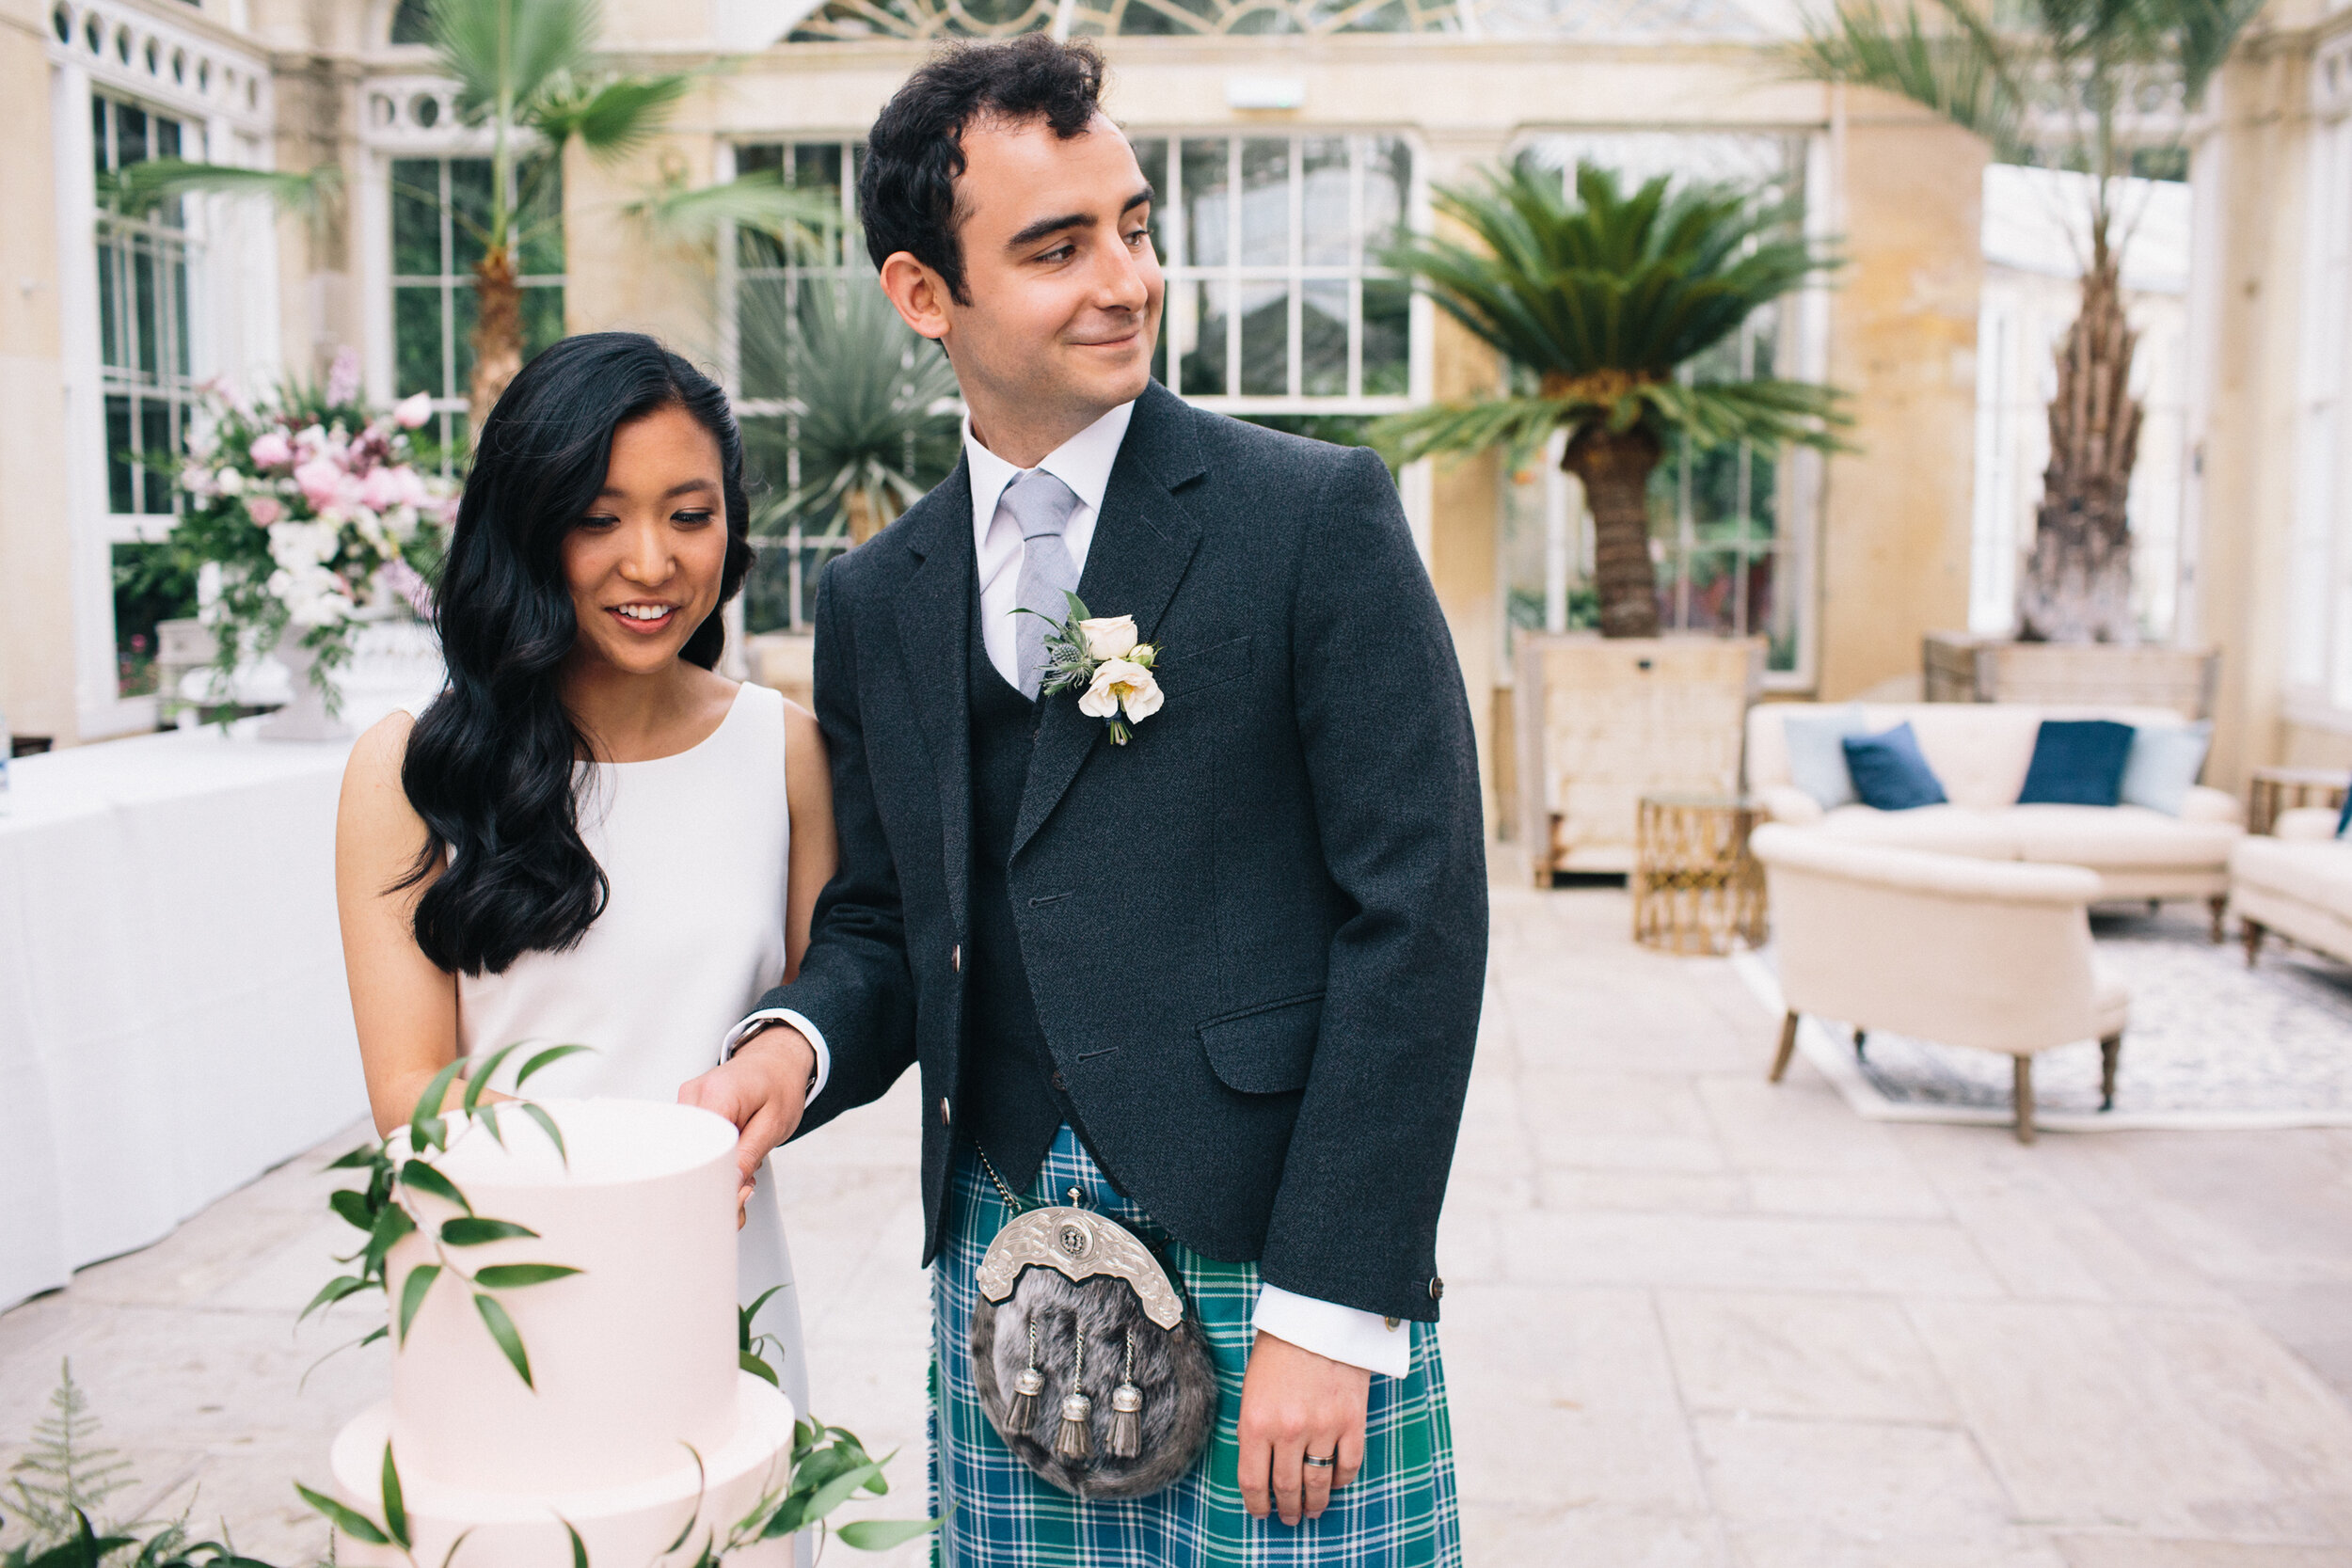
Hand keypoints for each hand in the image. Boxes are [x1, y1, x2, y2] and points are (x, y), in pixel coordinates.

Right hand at [677, 1025, 815, 1228]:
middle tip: (745, 1183)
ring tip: (742, 1162)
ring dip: (715, 1166)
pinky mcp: (688, 1109)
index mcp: (717, 1094)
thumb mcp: (774, 1123)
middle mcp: (694, 1095)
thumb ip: (749, 1154)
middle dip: (716, 1176)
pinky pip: (692, 1142)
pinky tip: (731, 1154)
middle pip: (689, 1152)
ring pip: (689, 1151)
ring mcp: (687, 1101)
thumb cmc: (780, 1085)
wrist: (777, 1060)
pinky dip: (712, 1154)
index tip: (736, 1192)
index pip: (700, 1147)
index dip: (715, 1176)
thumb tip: (728, 1187)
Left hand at [1236, 1329, 1369, 1525]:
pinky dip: (1341, 1481)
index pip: (1254, 1481)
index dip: (1256, 1504)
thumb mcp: (1252, 1390)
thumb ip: (1254, 1430)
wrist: (1318, 1315)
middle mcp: (1289, 1430)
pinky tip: (1334, 1483)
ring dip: (1314, 1504)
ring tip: (1311, 1510)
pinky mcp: (1352, 1421)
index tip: (1260, 1512)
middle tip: (1288, 1517)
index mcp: (1256, 1422)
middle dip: (1287, 1509)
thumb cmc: (1280, 1349)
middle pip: (1287, 1488)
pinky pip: (1348, 1466)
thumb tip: (1261, 1470)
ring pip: (1318, 1483)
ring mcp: (1323, 1427)